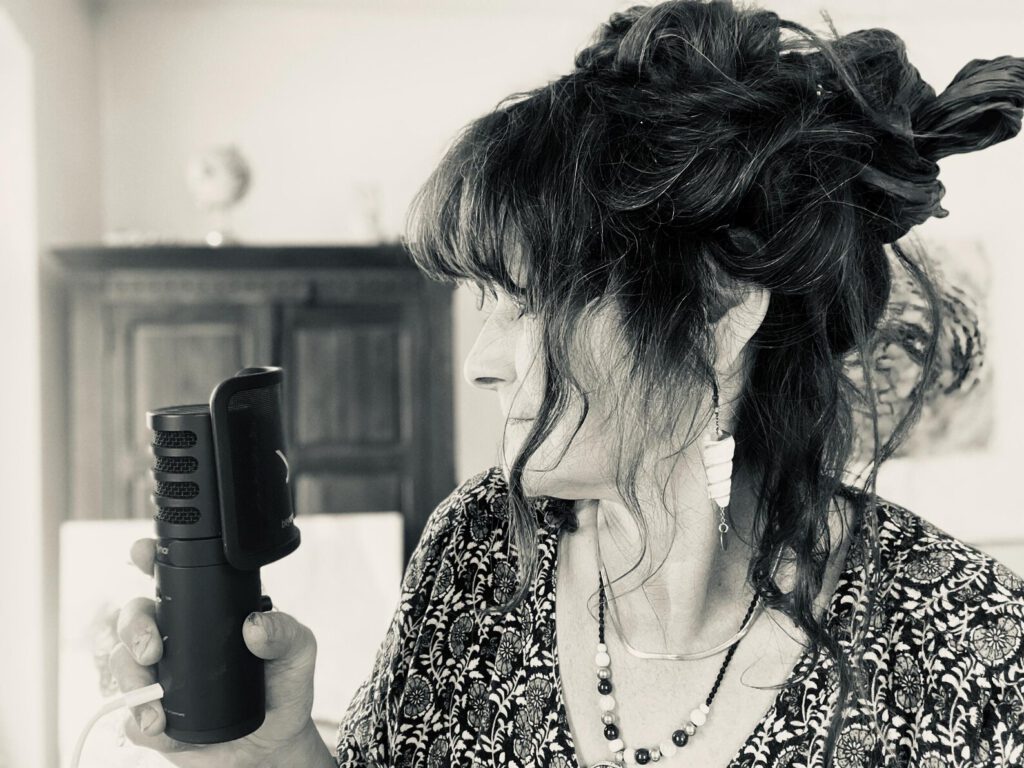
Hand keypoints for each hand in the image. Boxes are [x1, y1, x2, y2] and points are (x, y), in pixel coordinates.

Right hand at [108, 538, 332, 767]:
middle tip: (151, 651)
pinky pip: (129, 715)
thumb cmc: (283, 688)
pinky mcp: (153, 717)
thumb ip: (285, 633)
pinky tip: (161, 727)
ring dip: (129, 680)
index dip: (149, 560)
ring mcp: (160, 677)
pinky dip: (140, 720)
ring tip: (156, 707)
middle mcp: (176, 639)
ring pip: (121, 664)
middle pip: (132, 618)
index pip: (171, 578)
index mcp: (207, 613)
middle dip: (132, 628)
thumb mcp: (297, 652)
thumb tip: (254, 625)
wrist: (274, 744)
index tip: (142, 555)